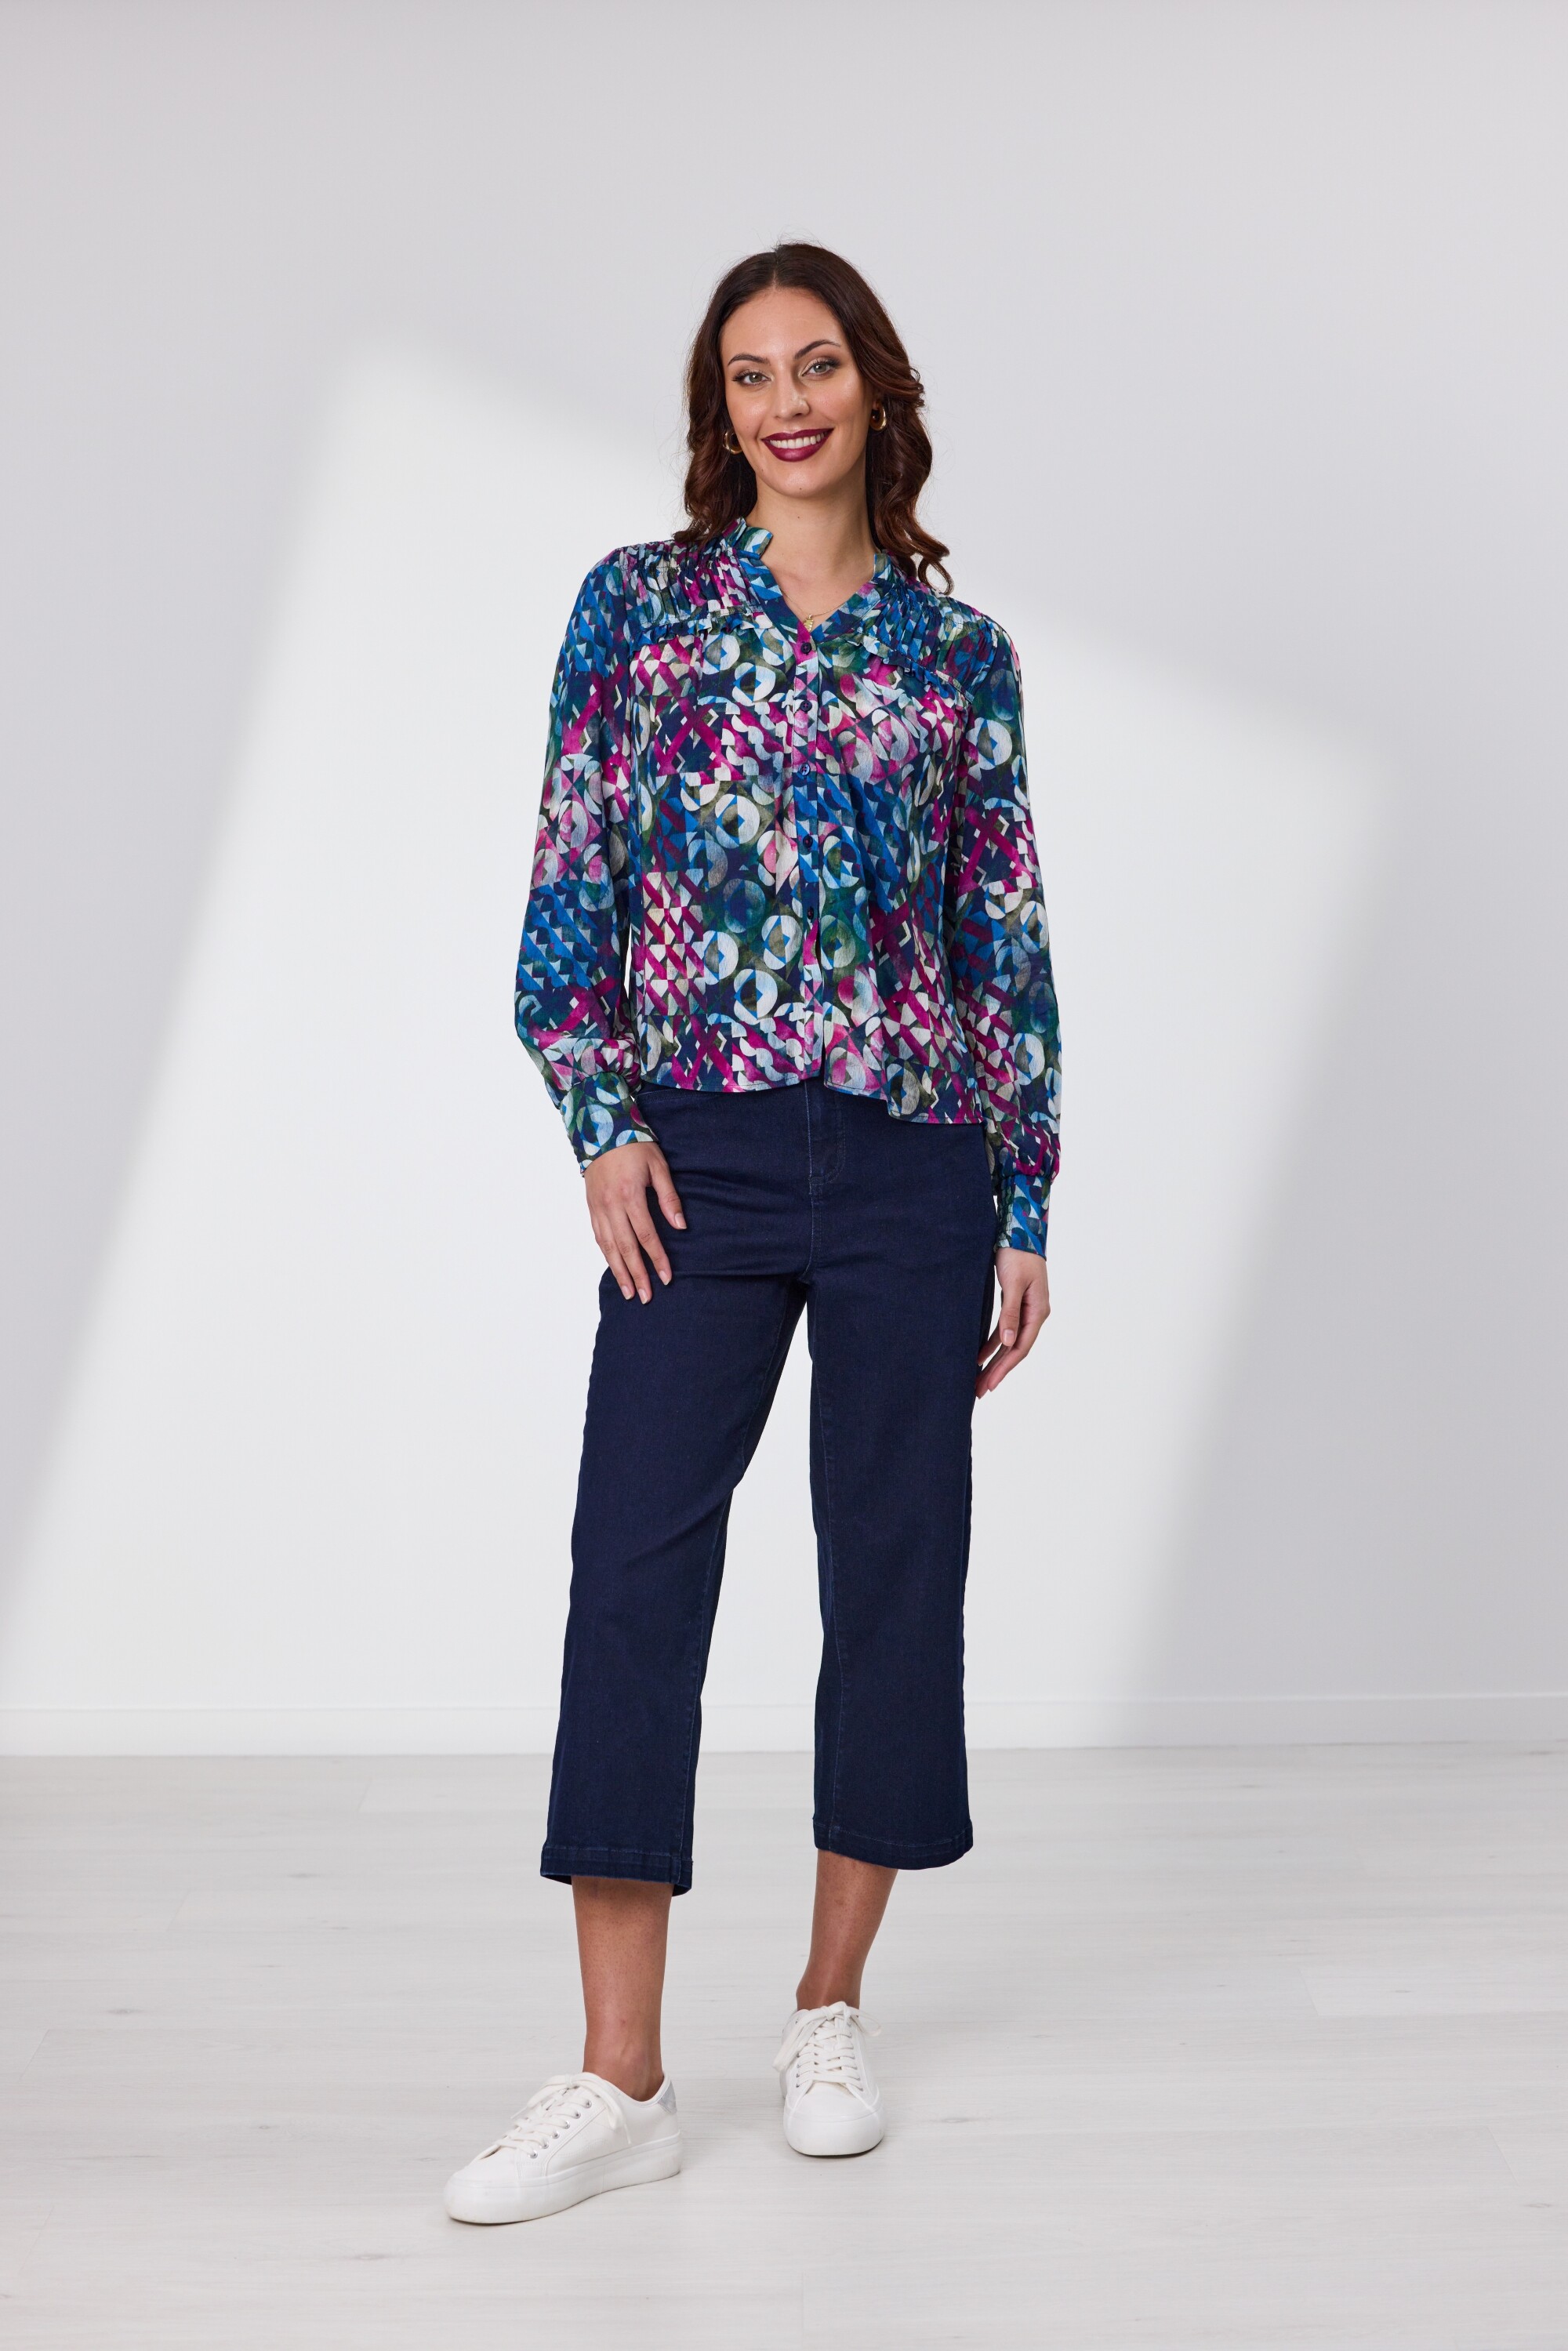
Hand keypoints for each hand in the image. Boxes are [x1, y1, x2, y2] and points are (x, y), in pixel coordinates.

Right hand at [584, 1141, 685, 1302]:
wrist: (600, 1127)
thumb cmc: (634, 1145)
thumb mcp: (658, 1166)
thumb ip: (669, 1197)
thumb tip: (681, 1226)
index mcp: (630, 1195)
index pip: (646, 1236)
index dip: (657, 1258)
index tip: (666, 1277)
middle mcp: (611, 1206)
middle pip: (626, 1248)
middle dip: (637, 1275)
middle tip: (646, 1297)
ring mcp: (598, 1208)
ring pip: (608, 1247)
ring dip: (619, 1271)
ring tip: (629, 1292)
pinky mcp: (591, 1206)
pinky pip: (598, 1236)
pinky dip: (606, 1255)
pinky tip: (614, 1268)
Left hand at [976, 1246, 1049, 1397]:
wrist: (1019, 1230)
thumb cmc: (1017, 1254)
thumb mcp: (1013, 1283)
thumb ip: (1010, 1312)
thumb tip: (1008, 1341)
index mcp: (1037, 1311)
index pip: (1020, 1347)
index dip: (1004, 1367)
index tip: (990, 1384)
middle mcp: (1034, 1314)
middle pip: (1015, 1349)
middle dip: (997, 1370)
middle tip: (979, 1390)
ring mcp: (1026, 1310)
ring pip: (1009, 1342)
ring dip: (994, 1360)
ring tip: (978, 1379)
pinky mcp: (1015, 1303)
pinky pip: (1003, 1330)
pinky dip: (992, 1343)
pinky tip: (980, 1355)